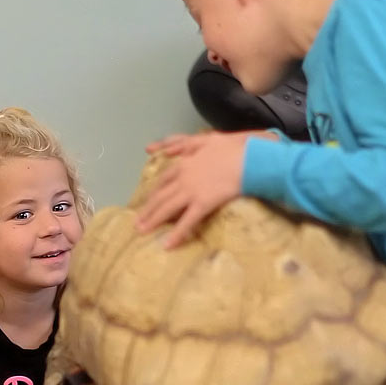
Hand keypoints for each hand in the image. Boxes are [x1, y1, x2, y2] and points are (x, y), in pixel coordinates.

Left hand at [137, 130, 275, 248]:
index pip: (164, 179)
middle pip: (160, 196)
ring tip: (142, 231)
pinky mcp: (203, 204)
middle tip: (137, 222)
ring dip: (153, 221)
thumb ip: (184, 144)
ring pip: (167, 208)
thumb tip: (166, 150)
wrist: (248, 157)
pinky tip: (167, 245)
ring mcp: (191, 192)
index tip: (147, 201)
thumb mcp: (205, 139)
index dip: (154, 191)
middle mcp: (183, 178)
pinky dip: (176, 234)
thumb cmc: (231, 147)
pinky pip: (187, 221)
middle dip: (147, 209)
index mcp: (184, 163)